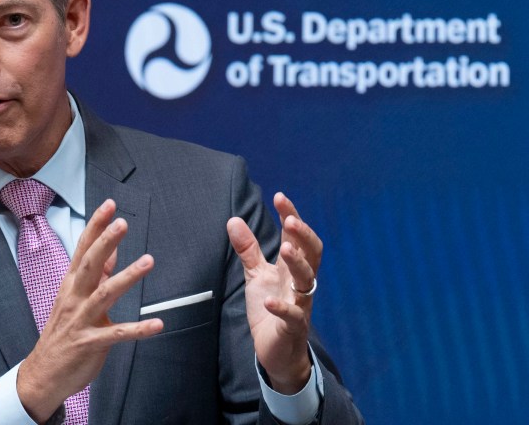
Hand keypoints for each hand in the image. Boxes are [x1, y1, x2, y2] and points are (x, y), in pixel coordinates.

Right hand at [18, 199, 163, 421]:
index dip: (95, 227)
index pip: (83, 249)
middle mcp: (74, 298)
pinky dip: (138, 329)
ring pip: (104, 294)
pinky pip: (117, 335)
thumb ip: (95, 277)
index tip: (109, 205)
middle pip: (90, 264)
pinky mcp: (89, 343)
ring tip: (148, 261)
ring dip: (127, 276)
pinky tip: (157, 324)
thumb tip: (111, 252)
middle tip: (122, 223)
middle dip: (106, 242)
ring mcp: (80, 320)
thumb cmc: (63, 334)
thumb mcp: (75, 300)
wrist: (42, 375)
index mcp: (71, 285)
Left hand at [227, 192, 322, 393]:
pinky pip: (293, 316)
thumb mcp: (256, 275)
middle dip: (303, 236)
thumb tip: (234, 219)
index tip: (280, 197)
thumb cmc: (269, 308)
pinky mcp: (293, 327)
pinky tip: (268, 301)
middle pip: (312, 254)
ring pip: (308, 281)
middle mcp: (300, 283)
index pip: (297, 237)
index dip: (291, 217)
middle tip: (289, 221)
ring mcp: (300, 304)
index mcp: (292, 268)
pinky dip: (281, 308)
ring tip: (286, 249)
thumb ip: (248, 249)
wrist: (275, 350)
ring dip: (298, 264)